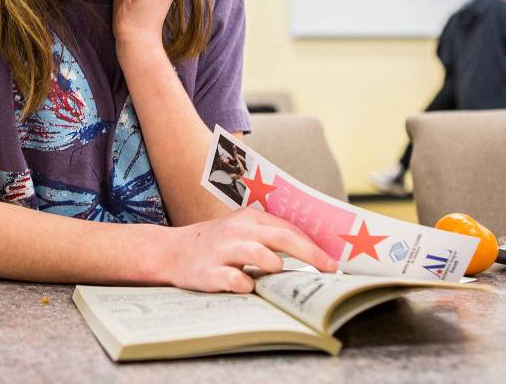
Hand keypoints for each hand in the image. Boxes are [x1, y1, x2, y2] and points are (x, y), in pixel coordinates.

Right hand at [159, 208, 338, 292]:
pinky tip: (248, 287)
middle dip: (310, 254)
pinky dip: (245, 285)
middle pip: (281, 238)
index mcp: (249, 218)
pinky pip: (234, 280)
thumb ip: (271, 236)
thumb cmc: (217, 244)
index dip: (314, 245)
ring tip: (279, 272)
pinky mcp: (208, 272)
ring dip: (274, 265)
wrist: (172, 251)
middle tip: (329, 270)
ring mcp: (222, 251)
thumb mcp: (243, 231)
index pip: (289, 228)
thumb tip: (313, 251)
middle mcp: (237, 231)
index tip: (333, 261)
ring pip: (258, 254)